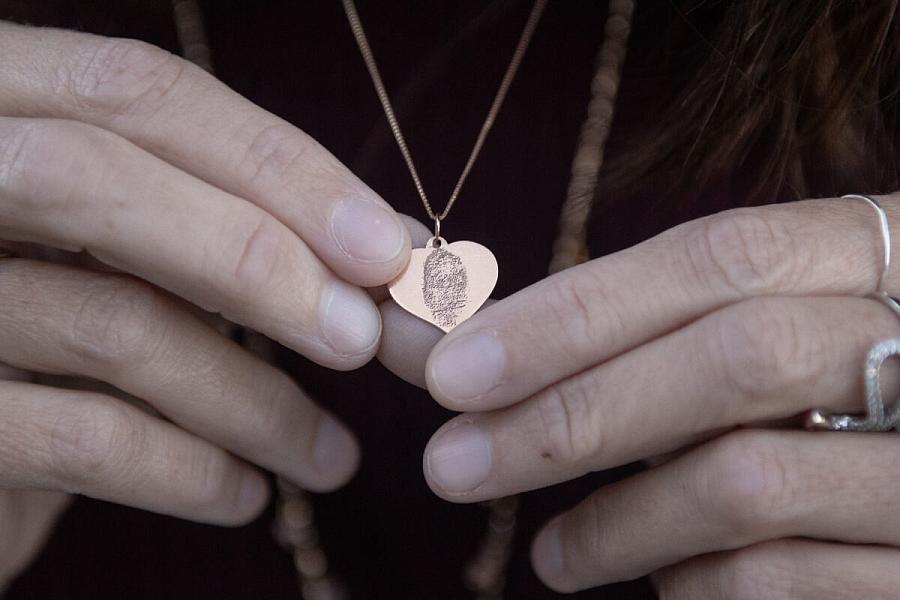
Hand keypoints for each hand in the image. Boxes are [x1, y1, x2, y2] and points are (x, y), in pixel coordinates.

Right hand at [0, 20, 410, 577]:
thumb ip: (231, 223)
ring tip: (329, 455)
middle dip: (255, 257)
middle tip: (361, 338)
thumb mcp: (136, 252)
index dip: (277, 166)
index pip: (138, 93)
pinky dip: (186, 472)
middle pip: (96, 176)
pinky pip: (79, 438)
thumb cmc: (66, 332)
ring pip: (108, 320)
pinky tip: (246, 494)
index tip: (385, 245)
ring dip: (254, 401)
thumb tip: (392, 247)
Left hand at [381, 194, 899, 596]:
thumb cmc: (827, 393)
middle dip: (573, 414)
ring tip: (548, 556)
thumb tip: (483, 352)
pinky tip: (659, 582)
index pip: (721, 257)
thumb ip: (657, 328)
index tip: (456, 368)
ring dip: (617, 522)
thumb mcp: (771, 325)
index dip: (575, 311)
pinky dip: (693, 583)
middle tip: (451, 466)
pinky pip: (785, 580)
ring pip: (750, 481)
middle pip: (736, 357)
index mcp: (881, 255)